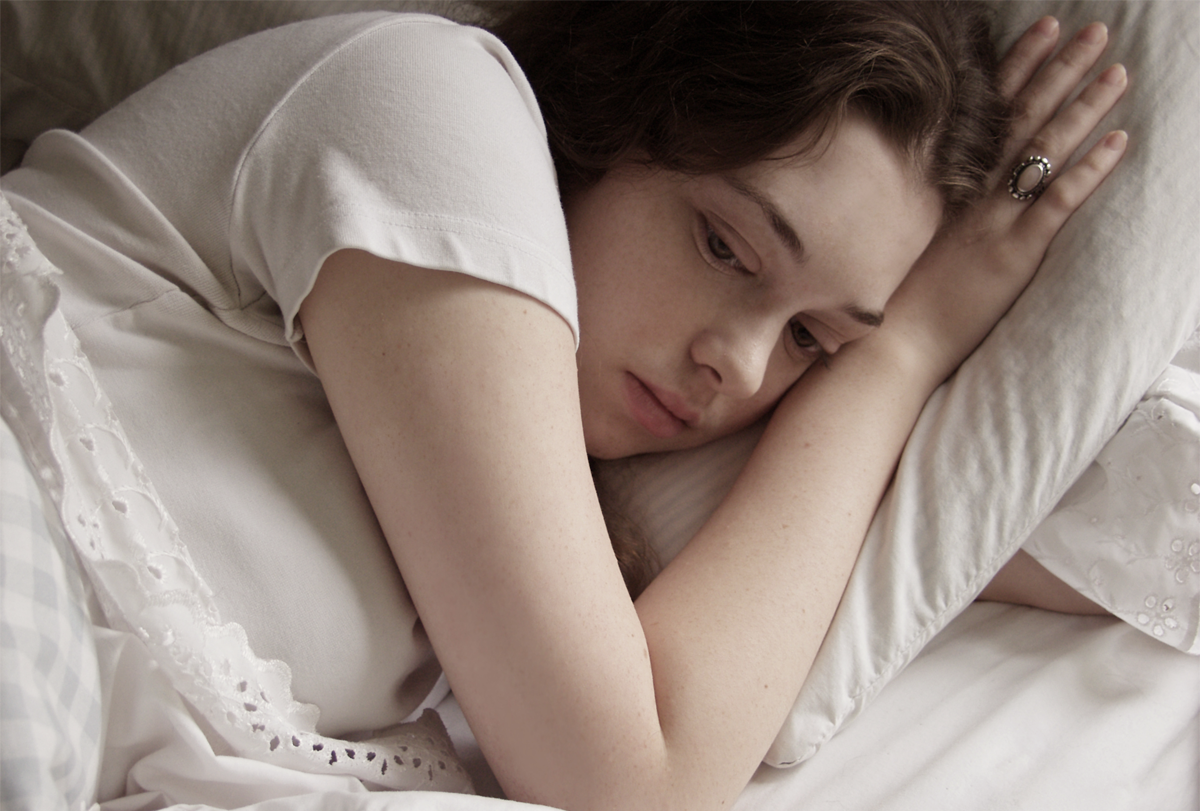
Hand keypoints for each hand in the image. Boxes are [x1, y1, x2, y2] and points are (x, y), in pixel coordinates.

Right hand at [886, 17, 1127, 382]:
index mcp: (941, 181)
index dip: (1014, 66)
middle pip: (1019, 117)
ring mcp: (992, 220)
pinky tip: (1118, 142)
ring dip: (1083, 107)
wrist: (891, 342)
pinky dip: (1088, 170)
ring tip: (1118, 73)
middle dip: (1059, 69)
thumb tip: (940, 172)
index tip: (1038, 31)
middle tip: (1093, 31)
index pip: (982, 111)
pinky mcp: (1013, 253)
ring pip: (1043, 150)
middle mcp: (968, 191)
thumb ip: (924, 195)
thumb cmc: (891, 294)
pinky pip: (1057, 203)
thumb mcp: (900, 229)